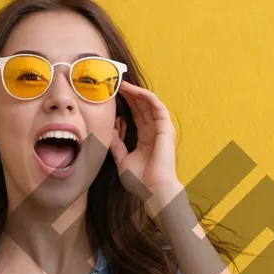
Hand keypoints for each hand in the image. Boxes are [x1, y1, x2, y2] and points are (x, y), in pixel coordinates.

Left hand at [111, 82, 183, 211]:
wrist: (153, 189)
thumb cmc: (140, 180)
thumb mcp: (122, 159)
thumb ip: (116, 144)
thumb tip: (107, 130)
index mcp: (145, 139)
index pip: (135, 116)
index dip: (125, 104)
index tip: (113, 96)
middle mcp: (154, 131)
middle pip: (141, 107)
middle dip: (129, 94)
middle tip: (115, 83)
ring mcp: (161, 129)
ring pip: (149, 104)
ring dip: (136, 92)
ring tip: (122, 84)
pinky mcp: (165, 127)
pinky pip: (157, 106)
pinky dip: (146, 97)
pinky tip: (134, 91)